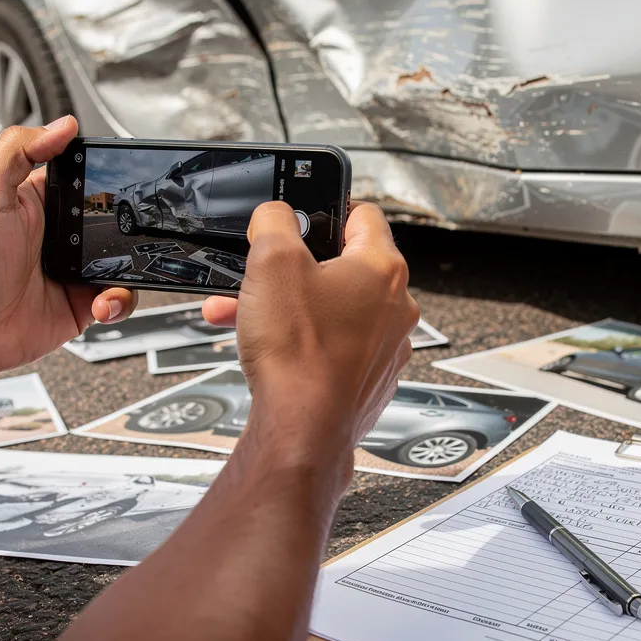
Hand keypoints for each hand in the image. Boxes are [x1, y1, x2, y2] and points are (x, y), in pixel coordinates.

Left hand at [0, 117, 137, 378]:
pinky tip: (100, 304)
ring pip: (122, 262)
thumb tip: (61, 125)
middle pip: (112, 223)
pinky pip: (116, 299)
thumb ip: (18, 150)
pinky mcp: (78, 305)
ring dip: (127, 271)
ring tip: (107, 280)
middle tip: (120, 240)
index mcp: (38, 202)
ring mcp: (70, 271)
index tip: (120, 185)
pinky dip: (118, 302)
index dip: (104, 180)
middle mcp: (57, 235)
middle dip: (126, 231)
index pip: (83, 179)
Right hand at [204, 202, 418, 497]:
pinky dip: (302, 343)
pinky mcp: (368, 380)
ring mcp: (385, 348)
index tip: (301, 219)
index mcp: (383, 269)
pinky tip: (267, 348)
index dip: (326, 210)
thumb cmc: (299, 354)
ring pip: (331, 310)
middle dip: (292, 269)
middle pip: (341, 267)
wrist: (303, 430)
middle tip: (261, 273)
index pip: (362, 215)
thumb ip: (274, 222)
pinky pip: (333, 347)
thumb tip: (276, 214)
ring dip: (288, 307)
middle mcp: (396, 308)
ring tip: (244, 314)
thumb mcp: (271, 261)